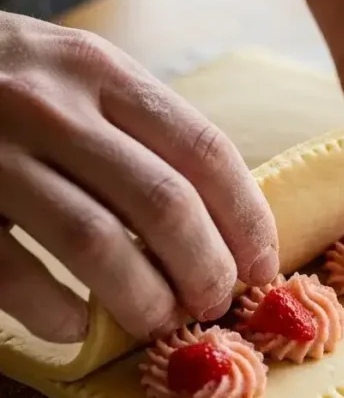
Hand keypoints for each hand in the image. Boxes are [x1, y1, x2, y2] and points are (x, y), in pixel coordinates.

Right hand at [0, 15, 277, 343]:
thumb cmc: (2, 78)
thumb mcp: (75, 73)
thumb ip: (139, 128)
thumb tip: (225, 218)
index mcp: (101, 71)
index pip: (204, 150)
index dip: (246, 218)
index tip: (263, 265)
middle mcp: (51, 103)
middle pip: (163, 204)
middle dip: (205, 270)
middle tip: (214, 305)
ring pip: (95, 243)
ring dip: (142, 300)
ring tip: (158, 324)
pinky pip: (12, 271)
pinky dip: (55, 312)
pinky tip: (75, 327)